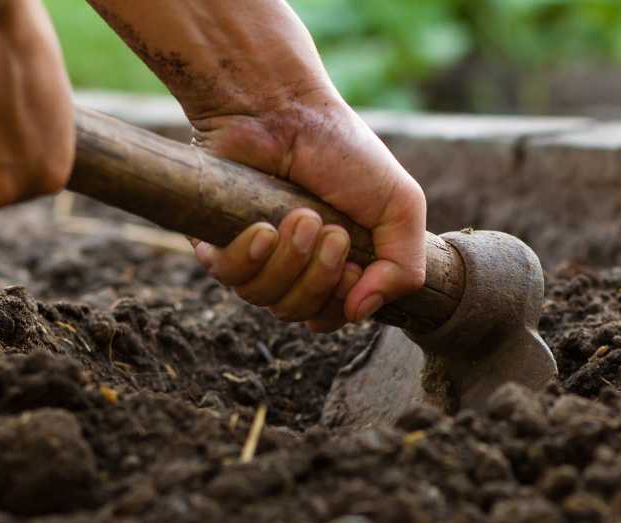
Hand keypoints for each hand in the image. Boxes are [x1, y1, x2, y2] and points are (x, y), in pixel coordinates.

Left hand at [191, 93, 426, 331]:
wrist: (284, 108)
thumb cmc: (342, 151)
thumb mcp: (399, 206)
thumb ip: (404, 268)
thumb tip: (361, 315)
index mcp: (335, 263)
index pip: (335, 315)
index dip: (343, 301)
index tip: (351, 260)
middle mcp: (292, 266)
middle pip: (300, 312)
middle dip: (319, 277)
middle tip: (328, 229)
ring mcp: (254, 257)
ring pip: (264, 300)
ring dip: (289, 261)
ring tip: (300, 216)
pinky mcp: (217, 241)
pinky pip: (229, 277)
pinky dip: (249, 258)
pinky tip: (262, 228)